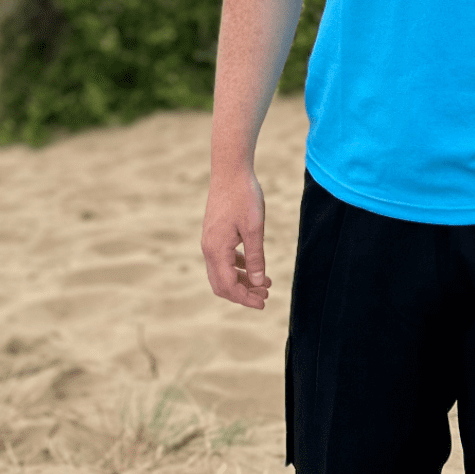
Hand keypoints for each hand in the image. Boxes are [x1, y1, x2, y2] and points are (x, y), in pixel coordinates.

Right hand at [201, 167, 272, 309]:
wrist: (230, 170)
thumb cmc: (244, 196)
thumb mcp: (255, 228)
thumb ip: (256, 257)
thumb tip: (258, 283)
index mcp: (216, 250)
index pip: (228, 286)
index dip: (245, 298)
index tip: (263, 303)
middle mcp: (208, 248)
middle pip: (222, 284)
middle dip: (243, 293)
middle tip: (265, 297)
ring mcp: (210, 241)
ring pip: (223, 272)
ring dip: (242, 280)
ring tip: (265, 284)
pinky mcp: (214, 233)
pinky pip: (223, 258)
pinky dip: (238, 267)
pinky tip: (254, 266)